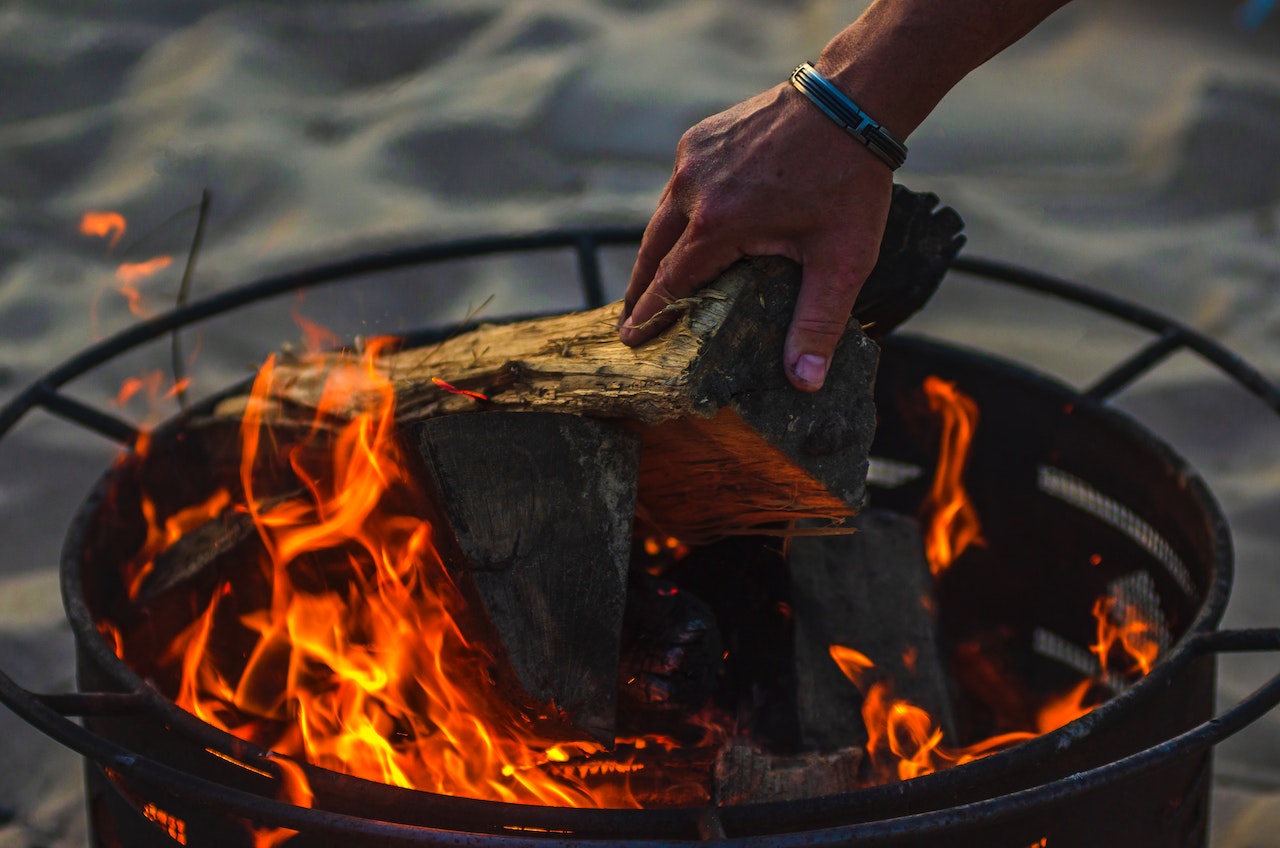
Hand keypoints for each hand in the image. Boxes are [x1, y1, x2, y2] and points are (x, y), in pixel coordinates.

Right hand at [619, 81, 893, 391]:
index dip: (649, 316)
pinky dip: (675, 213)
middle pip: (652, 251)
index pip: (671, 284)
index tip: (629, 340)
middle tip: (628, 320)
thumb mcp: (840, 262)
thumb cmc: (849, 182)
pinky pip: (679, 186)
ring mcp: (693, 160)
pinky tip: (684, 229)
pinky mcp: (700, 138)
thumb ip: (818, 324)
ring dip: (655, 251)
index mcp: (717, 225)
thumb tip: (805, 383)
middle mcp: (692, 190)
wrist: (850, 102)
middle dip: (639, 289)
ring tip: (650, 280)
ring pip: (661, 217)